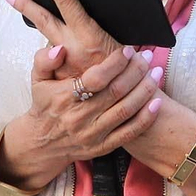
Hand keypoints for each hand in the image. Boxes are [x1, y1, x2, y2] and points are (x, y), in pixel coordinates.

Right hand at [0, 43, 163, 189]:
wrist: (42, 144)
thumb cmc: (44, 105)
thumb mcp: (37, 80)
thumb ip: (45, 60)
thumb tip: (61, 48)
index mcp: (64, 98)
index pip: (95, 79)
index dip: (115, 63)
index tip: (127, 50)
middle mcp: (79, 118)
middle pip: (115, 92)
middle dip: (136, 71)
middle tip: (147, 56)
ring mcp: (93, 134)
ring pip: (126, 110)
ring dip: (145, 90)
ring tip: (157, 72)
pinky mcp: (104, 146)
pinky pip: (130, 132)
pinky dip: (147, 118)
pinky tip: (158, 102)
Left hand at [5, 0, 122, 76]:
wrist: (128, 103)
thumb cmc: (131, 69)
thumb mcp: (122, 43)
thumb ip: (100, 28)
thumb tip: (78, 6)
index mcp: (88, 34)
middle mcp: (72, 47)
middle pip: (43, 18)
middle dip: (25, 3)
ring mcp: (65, 63)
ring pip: (47, 36)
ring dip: (35, 21)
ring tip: (19, 4)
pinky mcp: (63, 77)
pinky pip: (54, 55)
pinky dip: (54, 47)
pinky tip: (56, 43)